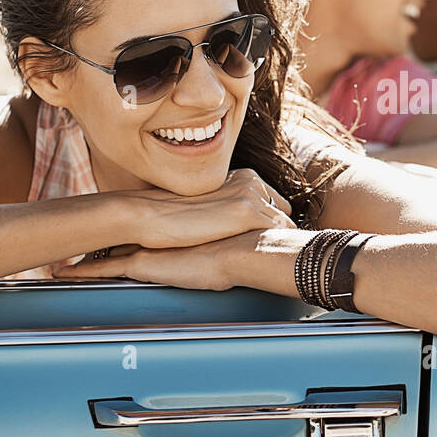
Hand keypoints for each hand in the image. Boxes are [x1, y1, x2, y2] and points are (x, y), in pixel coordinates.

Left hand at [50, 228, 283, 290]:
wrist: (250, 247)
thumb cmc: (255, 241)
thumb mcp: (246, 224)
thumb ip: (241, 223)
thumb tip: (268, 222)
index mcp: (177, 220)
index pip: (148, 217)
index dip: (128, 221)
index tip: (108, 226)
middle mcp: (158, 227)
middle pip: (118, 226)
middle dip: (93, 231)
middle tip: (70, 234)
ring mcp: (148, 244)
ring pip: (102, 246)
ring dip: (80, 252)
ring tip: (54, 260)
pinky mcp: (143, 264)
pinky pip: (102, 270)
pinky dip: (80, 272)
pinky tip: (59, 274)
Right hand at [120, 168, 295, 248]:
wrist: (151, 215)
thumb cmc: (174, 217)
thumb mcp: (209, 206)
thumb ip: (228, 208)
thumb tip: (236, 226)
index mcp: (242, 177)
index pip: (274, 201)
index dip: (270, 222)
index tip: (265, 240)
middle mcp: (251, 182)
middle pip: (283, 211)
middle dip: (278, 231)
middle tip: (268, 250)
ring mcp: (250, 196)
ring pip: (285, 224)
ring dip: (278, 240)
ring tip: (269, 258)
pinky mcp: (247, 213)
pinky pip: (281, 232)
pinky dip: (276, 245)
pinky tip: (266, 258)